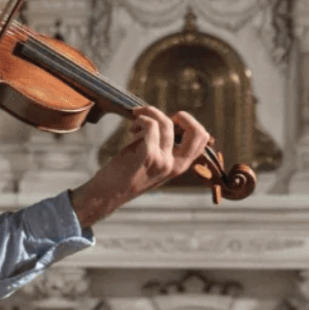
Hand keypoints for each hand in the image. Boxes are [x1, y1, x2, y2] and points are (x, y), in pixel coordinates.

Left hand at [70, 106, 210, 227]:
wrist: (107, 194)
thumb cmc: (126, 176)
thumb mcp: (153, 165)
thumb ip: (164, 149)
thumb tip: (164, 122)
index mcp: (179, 167)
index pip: (202, 140)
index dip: (190, 123)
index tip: (171, 122)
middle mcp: (174, 165)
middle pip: (198, 133)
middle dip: (183, 116)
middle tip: (162, 119)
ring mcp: (162, 161)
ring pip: (166, 123)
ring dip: (149, 115)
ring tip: (136, 124)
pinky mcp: (146, 155)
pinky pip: (151, 125)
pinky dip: (141, 118)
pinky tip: (132, 128)